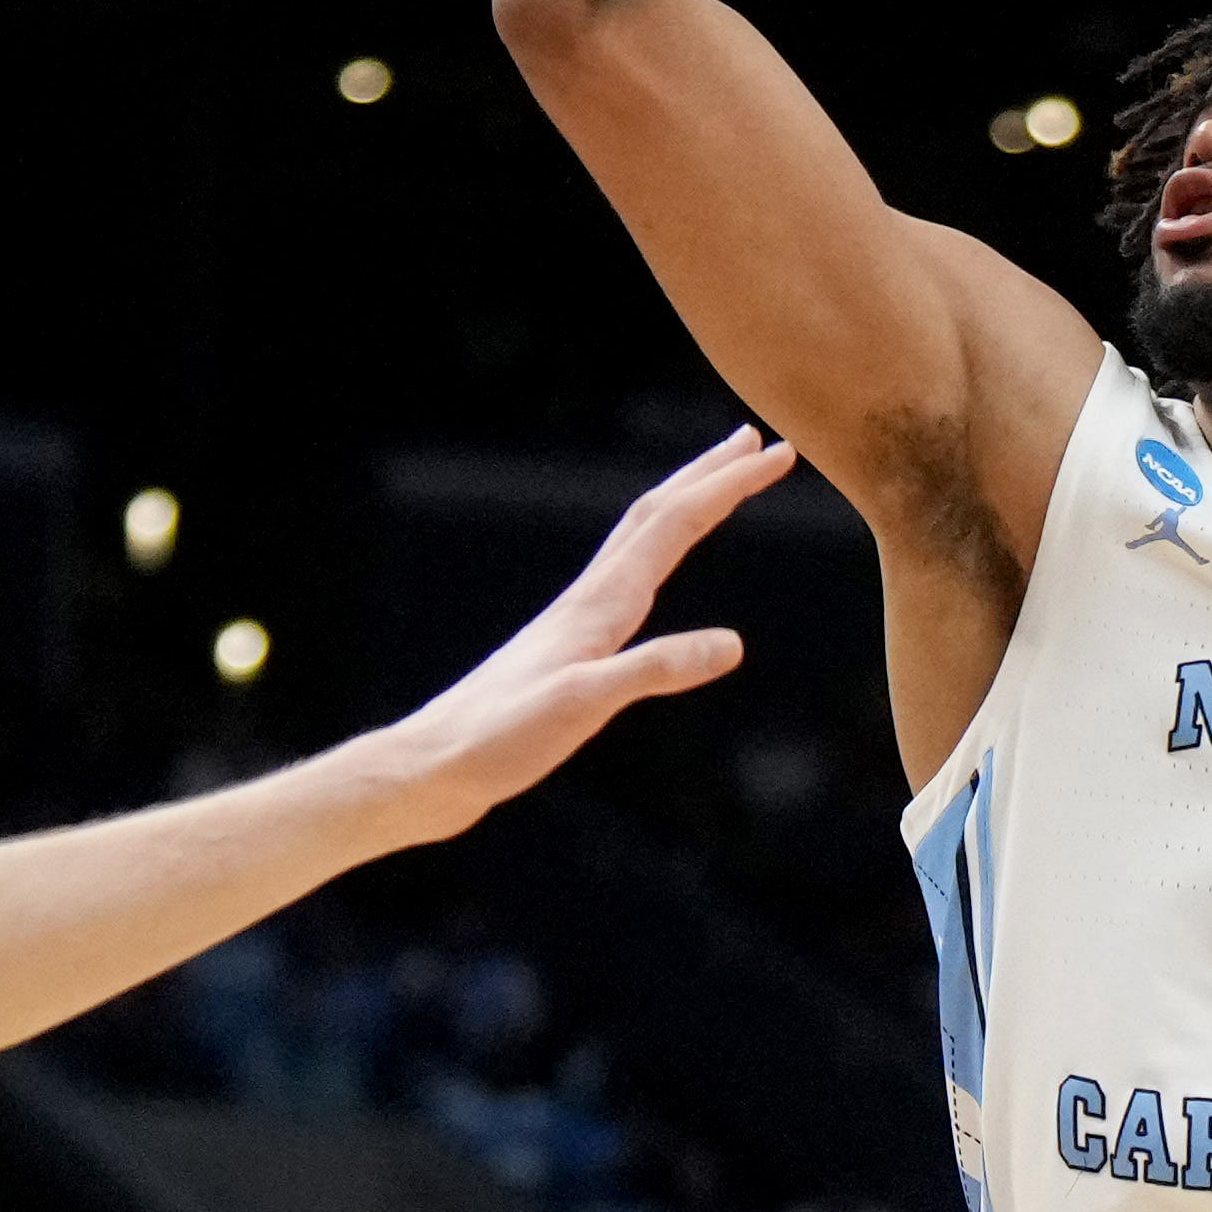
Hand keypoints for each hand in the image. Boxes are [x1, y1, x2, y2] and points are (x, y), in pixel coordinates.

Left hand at [366, 430, 790, 832]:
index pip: (675, 524)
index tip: (781, 453)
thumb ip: (654, 670)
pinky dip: (651, 562)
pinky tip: (646, 583)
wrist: (430, 768)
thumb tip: (733, 643)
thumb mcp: (584, 706)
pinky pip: (623, 585)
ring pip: (636, 544)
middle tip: (757, 443)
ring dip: (680, 508)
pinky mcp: (565, 653)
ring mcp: (574, 624)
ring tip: (712, 490)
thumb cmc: (498, 739)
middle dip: (708, 475)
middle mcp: (587, 601)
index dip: (729, 486)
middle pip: (654, 516)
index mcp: (598, 604)